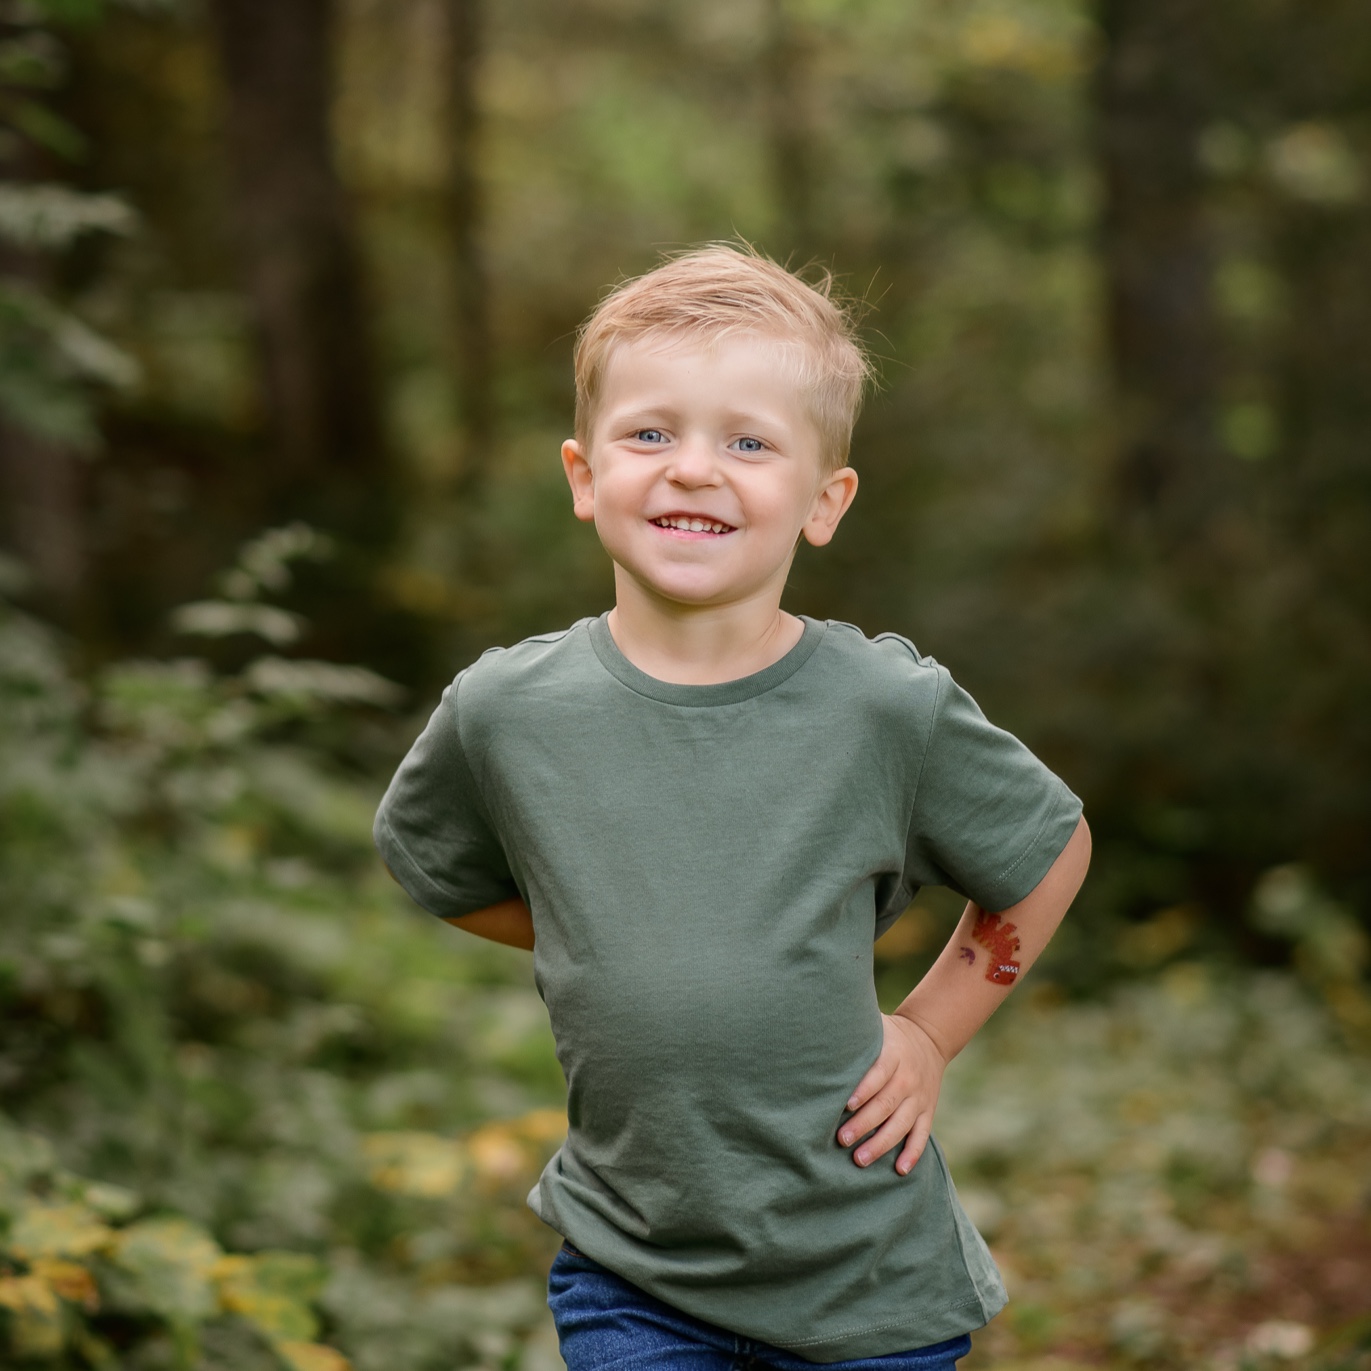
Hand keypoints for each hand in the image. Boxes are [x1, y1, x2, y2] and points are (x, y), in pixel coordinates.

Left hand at [837, 1012, 947, 1175]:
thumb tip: (817, 1027)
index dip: (863, 1090)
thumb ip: (853, 1032)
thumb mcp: (876, 1026)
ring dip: (882, 1144)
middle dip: (864, 1124)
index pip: (878, 1074)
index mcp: (893, 1055)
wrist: (930, 1037)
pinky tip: (900, 1169)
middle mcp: (907, 1078)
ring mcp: (919, 1097)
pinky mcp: (928, 1111)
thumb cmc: (888, 1035)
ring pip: (902, 1124)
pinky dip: (912, 1153)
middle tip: (842, 1139)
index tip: (845, 1105)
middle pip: (886, 1104)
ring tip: (860, 1159)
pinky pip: (922, 1135)